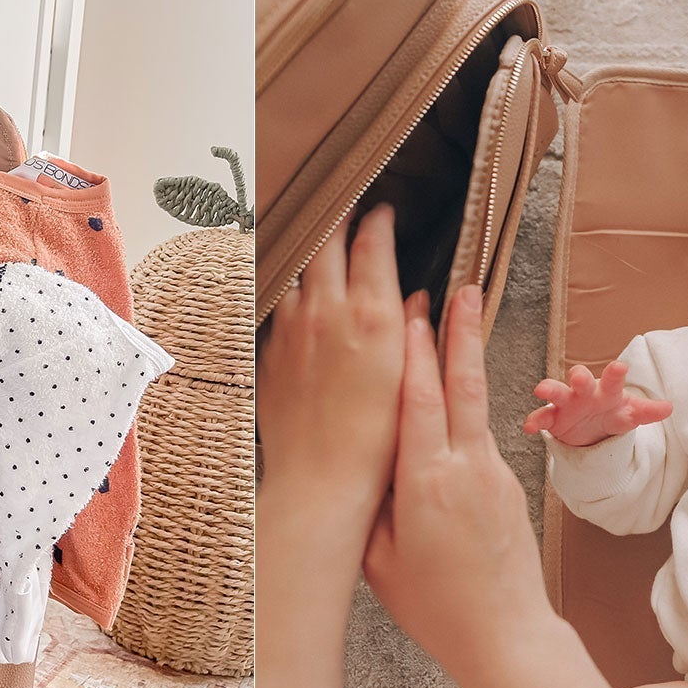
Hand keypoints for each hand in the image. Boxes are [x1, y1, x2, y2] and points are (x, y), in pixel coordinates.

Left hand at [258, 203, 411, 576]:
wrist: (321, 480)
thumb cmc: (377, 440)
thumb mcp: (409, 379)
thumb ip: (413, 329)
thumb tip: (417, 298)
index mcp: (370, 313)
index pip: (371, 242)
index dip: (378, 220)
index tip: (383, 211)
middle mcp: (326, 310)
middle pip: (326, 240)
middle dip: (338, 218)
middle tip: (347, 208)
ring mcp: (291, 328)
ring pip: (296, 268)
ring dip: (310, 251)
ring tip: (320, 244)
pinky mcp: (269, 350)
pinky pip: (278, 304)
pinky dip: (292, 291)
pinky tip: (298, 296)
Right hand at [364, 285, 563, 676]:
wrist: (508, 637)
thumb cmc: (436, 608)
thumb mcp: (379, 560)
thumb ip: (370, 503)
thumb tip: (359, 460)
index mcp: (426, 484)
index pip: (419, 402)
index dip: (415, 352)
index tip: (412, 309)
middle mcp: (466, 469)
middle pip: (463, 385)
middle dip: (460, 332)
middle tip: (462, 286)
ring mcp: (493, 474)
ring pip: (476, 404)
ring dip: (467, 359)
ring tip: (464, 317)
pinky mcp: (509, 486)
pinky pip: (481, 435)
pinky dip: (466, 408)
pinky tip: (452, 400)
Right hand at [522, 360, 672, 447]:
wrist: (593, 428)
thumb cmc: (613, 413)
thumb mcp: (630, 414)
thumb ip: (647, 412)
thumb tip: (670, 407)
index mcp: (607, 391)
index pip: (612, 381)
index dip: (615, 374)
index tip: (620, 366)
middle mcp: (585, 393)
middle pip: (581, 380)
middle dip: (579, 376)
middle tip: (578, 375)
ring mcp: (567, 404)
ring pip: (557, 393)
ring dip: (550, 389)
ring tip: (541, 389)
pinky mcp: (553, 418)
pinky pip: (542, 417)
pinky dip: (535, 420)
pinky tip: (529, 427)